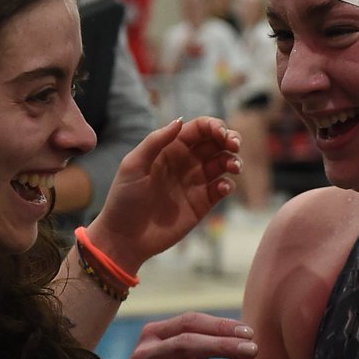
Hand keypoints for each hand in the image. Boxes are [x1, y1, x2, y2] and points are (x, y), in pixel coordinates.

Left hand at [90, 117, 240, 270]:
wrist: (125, 237)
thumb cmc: (124, 199)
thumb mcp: (133, 165)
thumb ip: (155, 141)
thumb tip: (180, 121)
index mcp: (170, 149)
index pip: (198, 129)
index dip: (214, 126)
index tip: (221, 134)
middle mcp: (186, 162)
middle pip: (216, 143)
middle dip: (230, 139)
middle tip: (234, 145)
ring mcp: (195, 183)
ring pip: (223, 163)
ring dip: (233, 160)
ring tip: (233, 167)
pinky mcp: (202, 203)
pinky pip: (222, 188)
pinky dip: (228, 184)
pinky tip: (222, 188)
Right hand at [109, 312, 255, 358]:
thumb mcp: (181, 358)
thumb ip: (204, 345)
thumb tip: (244, 337)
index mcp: (154, 333)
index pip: (189, 321)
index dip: (220, 325)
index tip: (250, 333)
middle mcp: (143, 353)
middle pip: (185, 343)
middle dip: (222, 345)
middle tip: (253, 351)